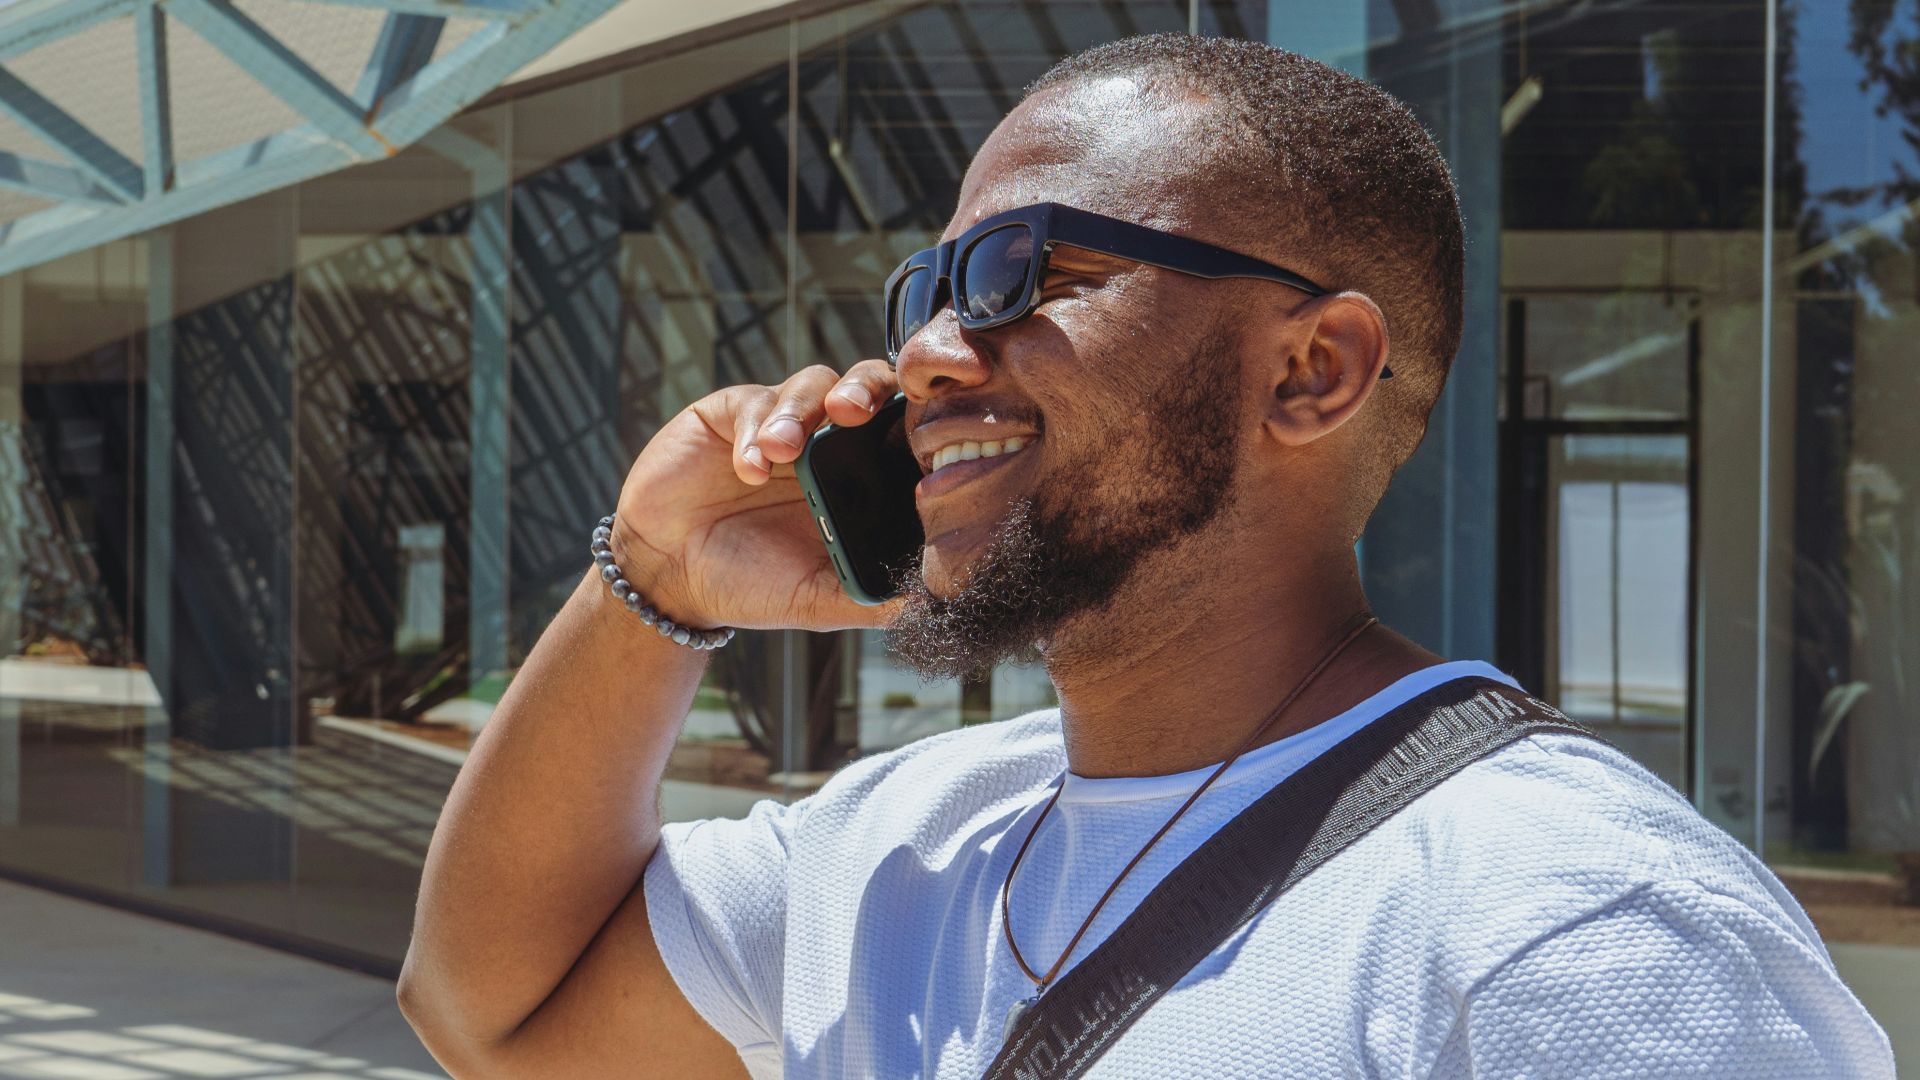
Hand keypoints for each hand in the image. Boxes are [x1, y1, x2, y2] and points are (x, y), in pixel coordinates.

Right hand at [611, 361, 905, 631]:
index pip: (901, 429)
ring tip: (782, 451)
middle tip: (852, 412)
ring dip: (800, 414)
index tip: (914, 440)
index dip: (913, 422)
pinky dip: (753, 432)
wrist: (670, 577)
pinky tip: (748, 469)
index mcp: (859, 478)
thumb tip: (927, 599)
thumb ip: (867, 596)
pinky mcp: (729, 413)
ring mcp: (780, 421)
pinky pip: (753, 403)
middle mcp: (826, 441)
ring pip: (811, 384)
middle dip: (865, 389)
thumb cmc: (750, 583)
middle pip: (866, 384)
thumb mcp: (816, 598)